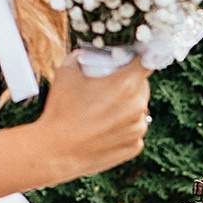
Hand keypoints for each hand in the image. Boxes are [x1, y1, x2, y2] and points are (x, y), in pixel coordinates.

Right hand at [29, 60, 148, 184]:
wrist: (54, 152)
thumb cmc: (60, 110)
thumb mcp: (67, 70)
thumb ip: (85, 55)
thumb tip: (94, 50)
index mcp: (127, 84)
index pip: (148, 60)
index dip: (141, 57)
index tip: (133, 58)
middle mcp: (138, 107)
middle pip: (142, 86)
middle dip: (128, 83)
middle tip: (105, 88)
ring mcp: (138, 129)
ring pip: (138, 109)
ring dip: (126, 107)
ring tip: (100, 112)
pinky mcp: (134, 147)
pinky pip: (133, 130)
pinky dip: (122, 128)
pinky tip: (102, 129)